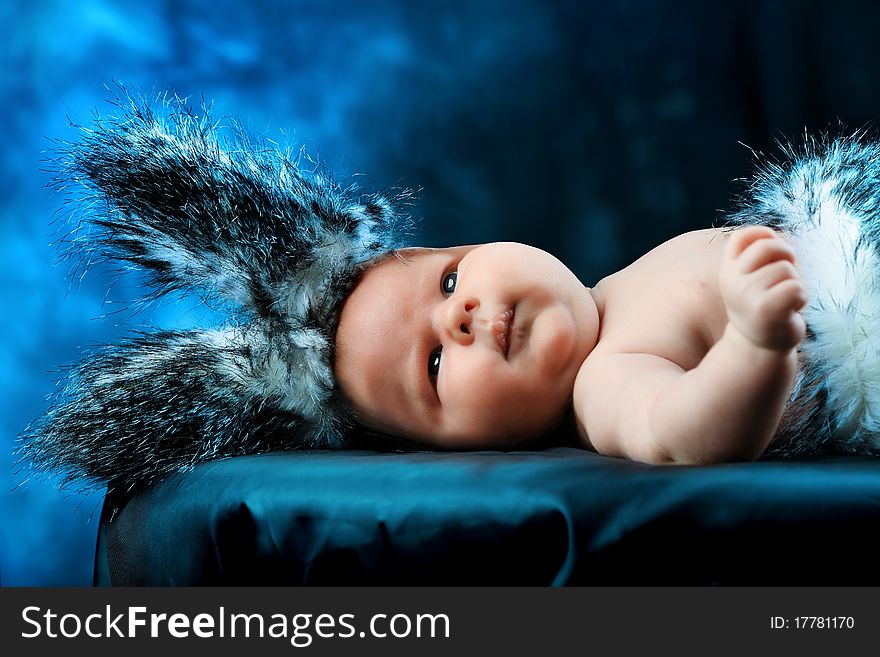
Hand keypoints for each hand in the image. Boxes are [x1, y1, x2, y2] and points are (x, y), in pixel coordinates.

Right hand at [719, 226, 806, 351]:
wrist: (759, 347)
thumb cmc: (761, 307)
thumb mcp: (750, 279)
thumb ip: (755, 256)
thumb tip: (776, 236)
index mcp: (727, 271)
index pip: (742, 237)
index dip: (763, 236)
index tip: (773, 252)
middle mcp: (732, 281)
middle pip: (768, 246)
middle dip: (786, 255)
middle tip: (788, 273)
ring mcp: (747, 294)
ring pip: (786, 268)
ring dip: (795, 282)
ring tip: (785, 299)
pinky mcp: (767, 308)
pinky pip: (796, 287)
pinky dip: (801, 297)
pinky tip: (791, 309)